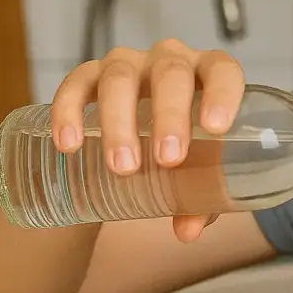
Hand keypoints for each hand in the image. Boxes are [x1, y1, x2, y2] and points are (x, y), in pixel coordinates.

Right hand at [48, 39, 245, 242]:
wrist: (144, 134)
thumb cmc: (186, 148)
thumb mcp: (199, 170)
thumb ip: (200, 200)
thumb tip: (186, 231)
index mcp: (209, 75)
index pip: (223, 70)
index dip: (222, 93)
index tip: (215, 128)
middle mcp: (171, 61)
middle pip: (171, 73)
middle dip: (169, 116)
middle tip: (168, 160)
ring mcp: (130, 63)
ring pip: (121, 77)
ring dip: (120, 121)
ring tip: (122, 166)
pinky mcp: (91, 73)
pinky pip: (77, 82)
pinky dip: (69, 110)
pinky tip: (69, 144)